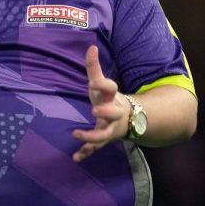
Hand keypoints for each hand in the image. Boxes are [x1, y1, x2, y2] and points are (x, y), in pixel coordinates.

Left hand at [71, 45, 129, 161]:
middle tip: (94, 111)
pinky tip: (75, 158)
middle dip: (105, 112)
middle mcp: (113, 113)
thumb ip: (94, 67)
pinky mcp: (103, 139)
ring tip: (76, 134)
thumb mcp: (101, 84)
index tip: (94, 82)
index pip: (111, 88)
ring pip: (103, 135)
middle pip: (112, 113)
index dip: (103, 85)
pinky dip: (86, 153)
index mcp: (112, 97)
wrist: (128, 119)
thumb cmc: (108, 99)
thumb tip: (90, 47)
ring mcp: (109, 128)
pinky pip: (95, 148)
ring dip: (90, 136)